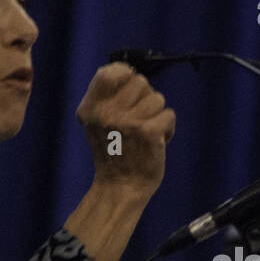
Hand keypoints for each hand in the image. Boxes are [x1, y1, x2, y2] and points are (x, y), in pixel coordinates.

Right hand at [75, 62, 174, 195]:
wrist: (120, 188)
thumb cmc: (114, 153)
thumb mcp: (98, 123)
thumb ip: (107, 98)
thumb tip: (130, 73)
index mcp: (90, 109)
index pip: (109, 72)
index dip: (125, 74)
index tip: (130, 88)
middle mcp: (106, 113)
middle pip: (140, 82)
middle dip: (145, 99)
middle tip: (137, 122)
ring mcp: (127, 122)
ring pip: (157, 98)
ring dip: (157, 115)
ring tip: (146, 134)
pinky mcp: (148, 132)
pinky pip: (169, 115)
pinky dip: (168, 129)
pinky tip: (157, 142)